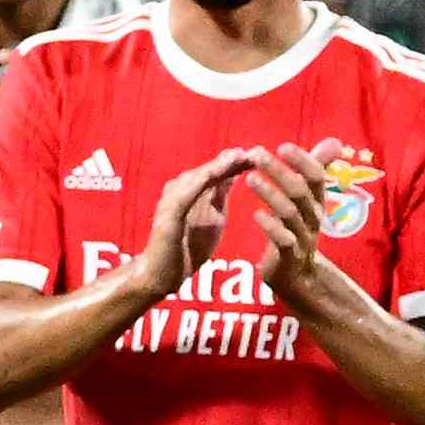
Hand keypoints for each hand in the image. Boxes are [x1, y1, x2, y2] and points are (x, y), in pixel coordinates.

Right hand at [123, 140, 281, 304]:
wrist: (161, 274)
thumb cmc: (187, 246)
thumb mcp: (212, 216)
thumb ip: (220, 194)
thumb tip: (236, 172)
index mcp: (193, 190)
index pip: (218, 171)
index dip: (239, 162)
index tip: (264, 154)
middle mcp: (180, 190)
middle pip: (209, 170)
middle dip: (231, 159)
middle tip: (255, 150)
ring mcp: (172, 201)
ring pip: (196, 178)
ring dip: (217, 166)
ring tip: (237, 156)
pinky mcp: (167, 216)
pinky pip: (182, 196)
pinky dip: (197, 184)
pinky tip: (212, 176)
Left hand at [250, 148, 362, 317]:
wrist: (298, 276)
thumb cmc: (298, 230)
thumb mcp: (310, 200)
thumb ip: (317, 169)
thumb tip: (335, 141)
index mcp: (316, 202)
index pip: (316, 177)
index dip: (302, 161)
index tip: (283, 146)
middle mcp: (313, 218)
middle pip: (300, 191)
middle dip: (279, 171)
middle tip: (256, 154)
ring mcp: (302, 237)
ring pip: (290, 213)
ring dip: (270, 194)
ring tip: (249, 179)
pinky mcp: (290, 256)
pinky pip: (283, 240)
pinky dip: (270, 226)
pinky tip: (255, 214)